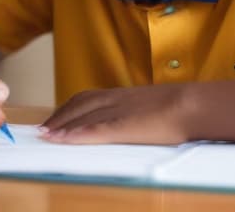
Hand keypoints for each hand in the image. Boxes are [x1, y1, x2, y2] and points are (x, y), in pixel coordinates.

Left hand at [41, 84, 194, 144]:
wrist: (192, 105)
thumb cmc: (179, 107)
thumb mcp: (151, 105)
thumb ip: (136, 110)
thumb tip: (130, 120)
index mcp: (123, 94)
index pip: (87, 97)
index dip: (68, 107)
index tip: (55, 118)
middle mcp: (116, 99)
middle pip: (80, 104)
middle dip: (59, 116)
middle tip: (42, 129)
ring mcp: (119, 111)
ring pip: (83, 115)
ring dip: (61, 125)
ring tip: (44, 135)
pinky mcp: (124, 126)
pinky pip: (95, 129)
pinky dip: (75, 134)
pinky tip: (62, 139)